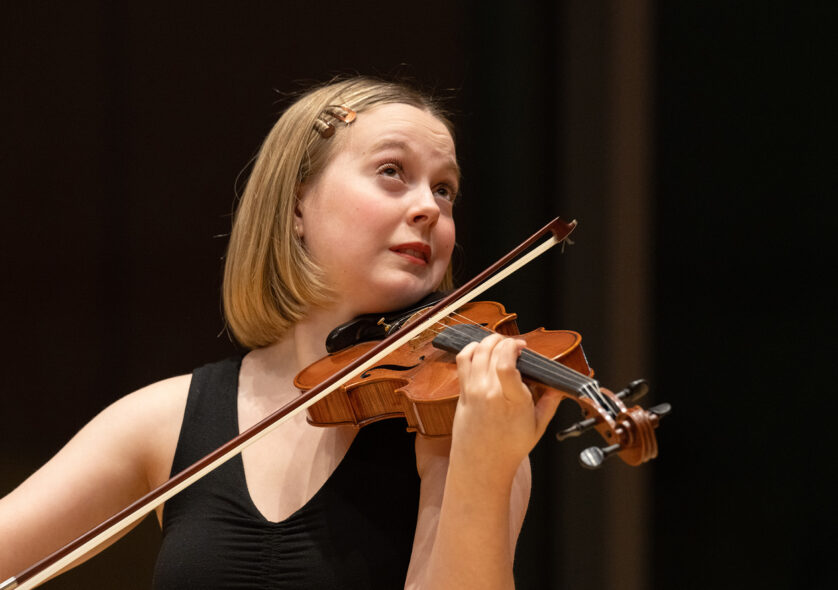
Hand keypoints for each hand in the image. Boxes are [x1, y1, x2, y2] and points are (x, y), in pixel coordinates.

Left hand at [449, 333, 559, 483]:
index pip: (506, 365)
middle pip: (493, 352)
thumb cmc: (510, 448)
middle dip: (506, 342)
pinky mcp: (463, 392)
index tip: (522, 347)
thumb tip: (559, 387)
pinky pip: (462, 361)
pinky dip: (471, 348)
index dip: (513, 347)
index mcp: (513, 401)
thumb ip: (550, 403)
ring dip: (490, 341)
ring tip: (500, 344)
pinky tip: (481, 349)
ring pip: (477, 352)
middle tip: (515, 347)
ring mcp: (474, 391)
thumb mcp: (538, 427)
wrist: (482, 463)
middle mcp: (491, 393)